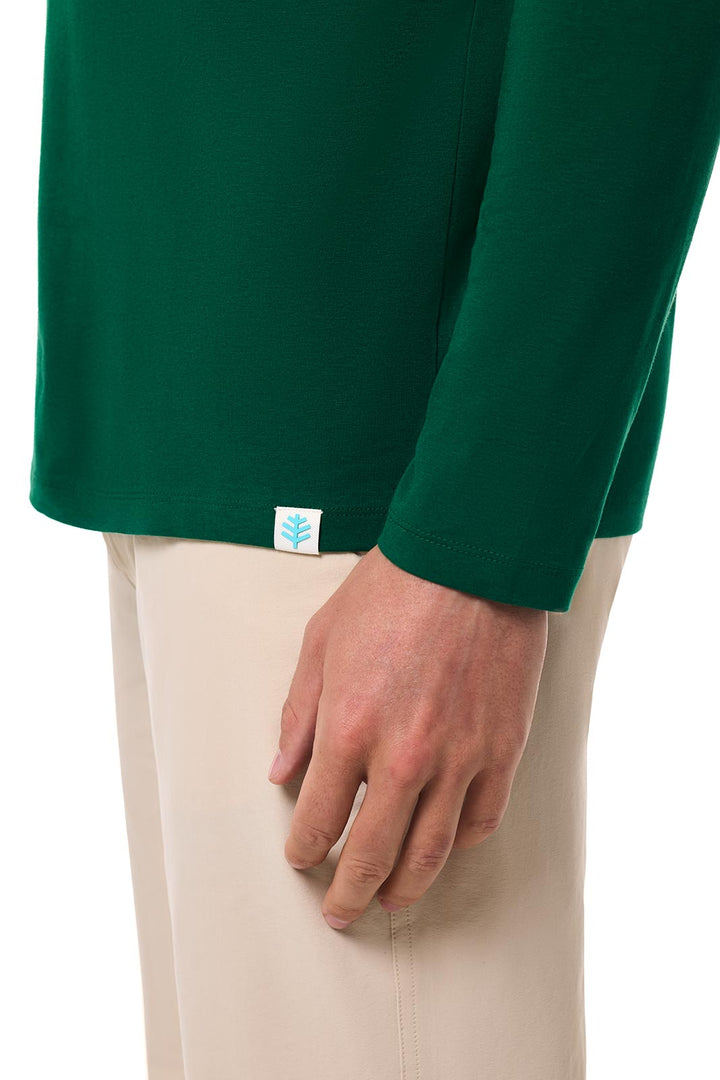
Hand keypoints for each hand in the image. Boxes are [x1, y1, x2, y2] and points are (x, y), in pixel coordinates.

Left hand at [267, 545, 547, 928]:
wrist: (471, 558)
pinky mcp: (503, 748)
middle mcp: (404, 755)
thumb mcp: (321, 642)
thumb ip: (299, 714)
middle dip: (349, 892)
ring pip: (430, 851)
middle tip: (339, 912)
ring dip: (405, 886)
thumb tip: (282, 773)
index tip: (300, 858)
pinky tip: (444, 849)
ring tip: (389, 901)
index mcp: (349, 727)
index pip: (318, 817)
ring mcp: (460, 757)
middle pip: (372, 852)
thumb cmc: (392, 590)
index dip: (304, 849)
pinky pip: (482, 818)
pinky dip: (460, 844)